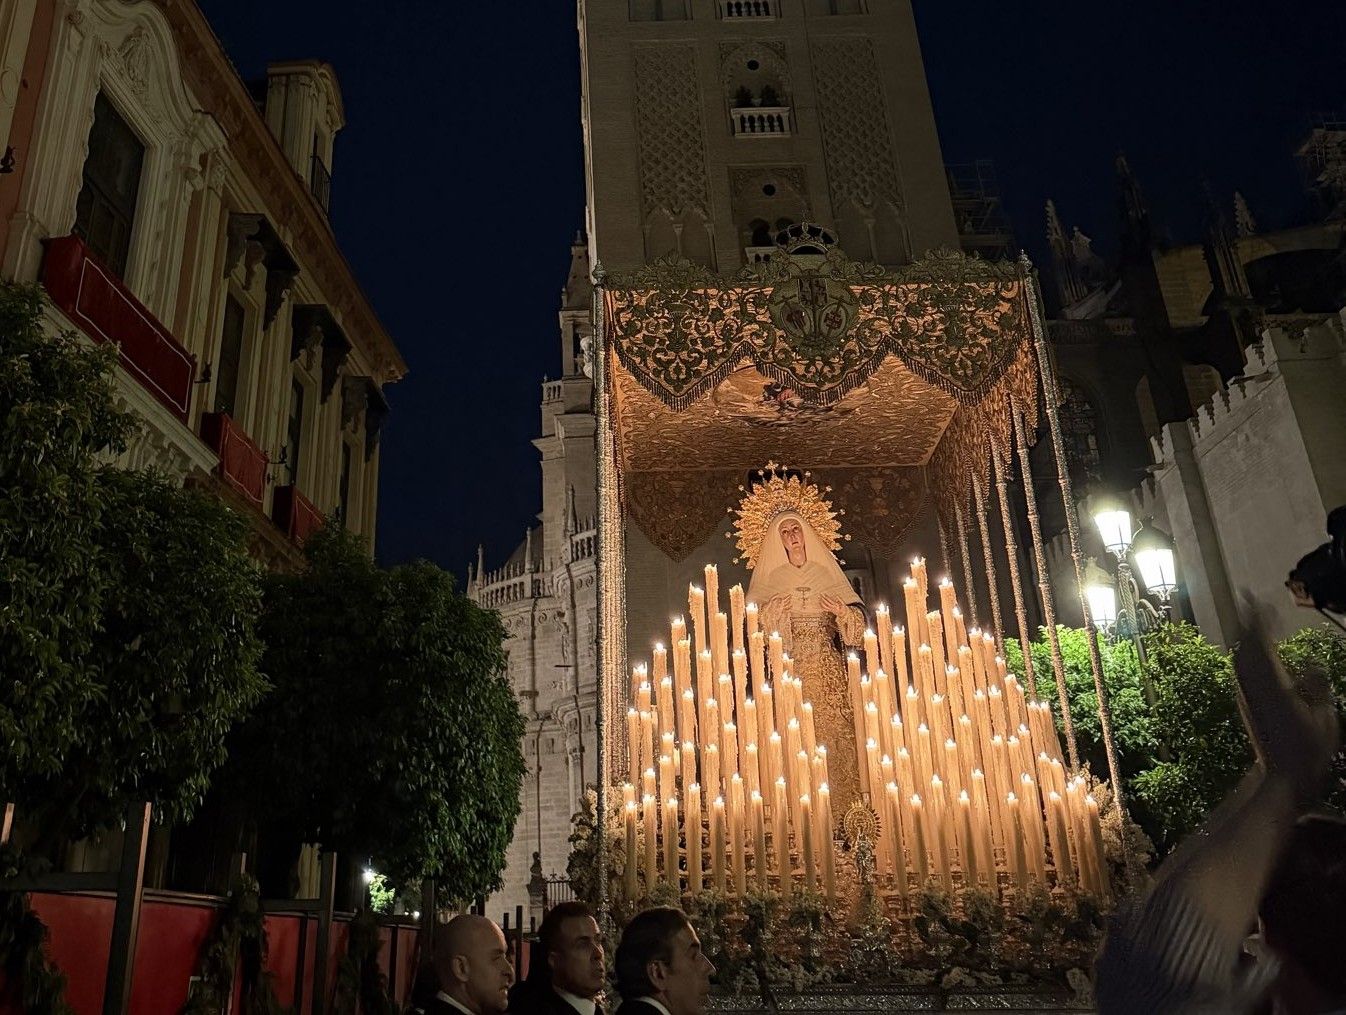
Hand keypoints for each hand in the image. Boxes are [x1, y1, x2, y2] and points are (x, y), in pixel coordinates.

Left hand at [819, 593, 848, 618]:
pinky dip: (821, 606)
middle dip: (823, 599)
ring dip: (821, 602)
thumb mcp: (844, 604)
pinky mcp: (829, 611)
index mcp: (836, 606)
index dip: (827, 597)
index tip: (824, 594)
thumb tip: (836, 595)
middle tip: (820, 594)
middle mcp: (832, 608)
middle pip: (826, 603)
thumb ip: (840, 599)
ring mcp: (830, 610)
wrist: (843, 615)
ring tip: (819, 598)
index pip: (830, 601)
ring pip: (824, 606)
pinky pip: (824, 609)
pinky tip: (819, 603)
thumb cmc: (844, 609)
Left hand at [1233, 607, 1338, 800]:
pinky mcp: (1245, 703)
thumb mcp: (1324, 719)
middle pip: (1244, 645)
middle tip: (1247, 597)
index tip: (1260, 601)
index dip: (1260, 621)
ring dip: (1244, 633)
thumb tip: (1311, 661)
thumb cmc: (1309, 751)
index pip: (1262, 644)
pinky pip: (1240, 669)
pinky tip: (1250, 649)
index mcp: (1273, 686)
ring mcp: (1246, 695)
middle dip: (1246, 619)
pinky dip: (1244, 651)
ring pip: (1239, 656)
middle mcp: (1253, 687)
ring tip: (1250, 616)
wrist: (1282, 777)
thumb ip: (1318, 687)